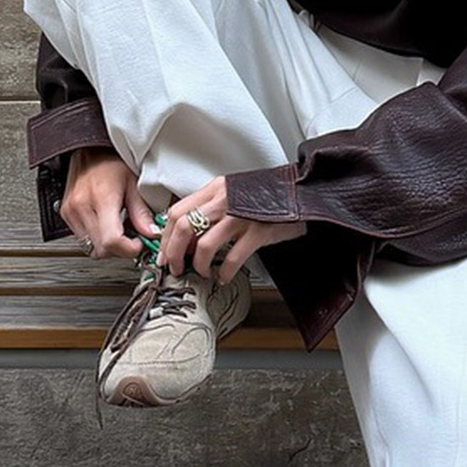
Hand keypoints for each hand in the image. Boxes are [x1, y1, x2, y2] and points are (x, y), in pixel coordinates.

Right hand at [59, 148, 160, 258]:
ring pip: (91, 247)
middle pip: (102, 249)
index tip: (139, 244)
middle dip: (121, 250)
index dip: (128, 249)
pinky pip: (82, 238)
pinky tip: (107, 224)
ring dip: (108, 245)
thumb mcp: (133, 183)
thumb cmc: (110, 161)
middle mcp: (82, 208)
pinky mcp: (66, 214)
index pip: (111, 241)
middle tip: (134, 238)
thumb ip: (141, 212)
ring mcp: (71, 212)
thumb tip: (151, 233)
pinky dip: (96, 237)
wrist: (88, 149)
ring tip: (120, 229)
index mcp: (101, 199)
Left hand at [164, 173, 306, 283]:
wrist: (303, 193)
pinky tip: (224, 277)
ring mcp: (241, 215)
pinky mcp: (259, 231)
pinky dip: (224, 272)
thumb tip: (188, 237)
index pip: (177, 212)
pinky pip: (233, 257)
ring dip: (197, 264)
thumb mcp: (235, 194)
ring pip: (203, 244)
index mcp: (215, 189)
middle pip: (183, 227)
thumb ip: (212, 208)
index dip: (165, 236)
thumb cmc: (268, 197)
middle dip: (173, 253)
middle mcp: (225, 199)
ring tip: (202, 273)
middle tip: (175, 267)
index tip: (164, 253)